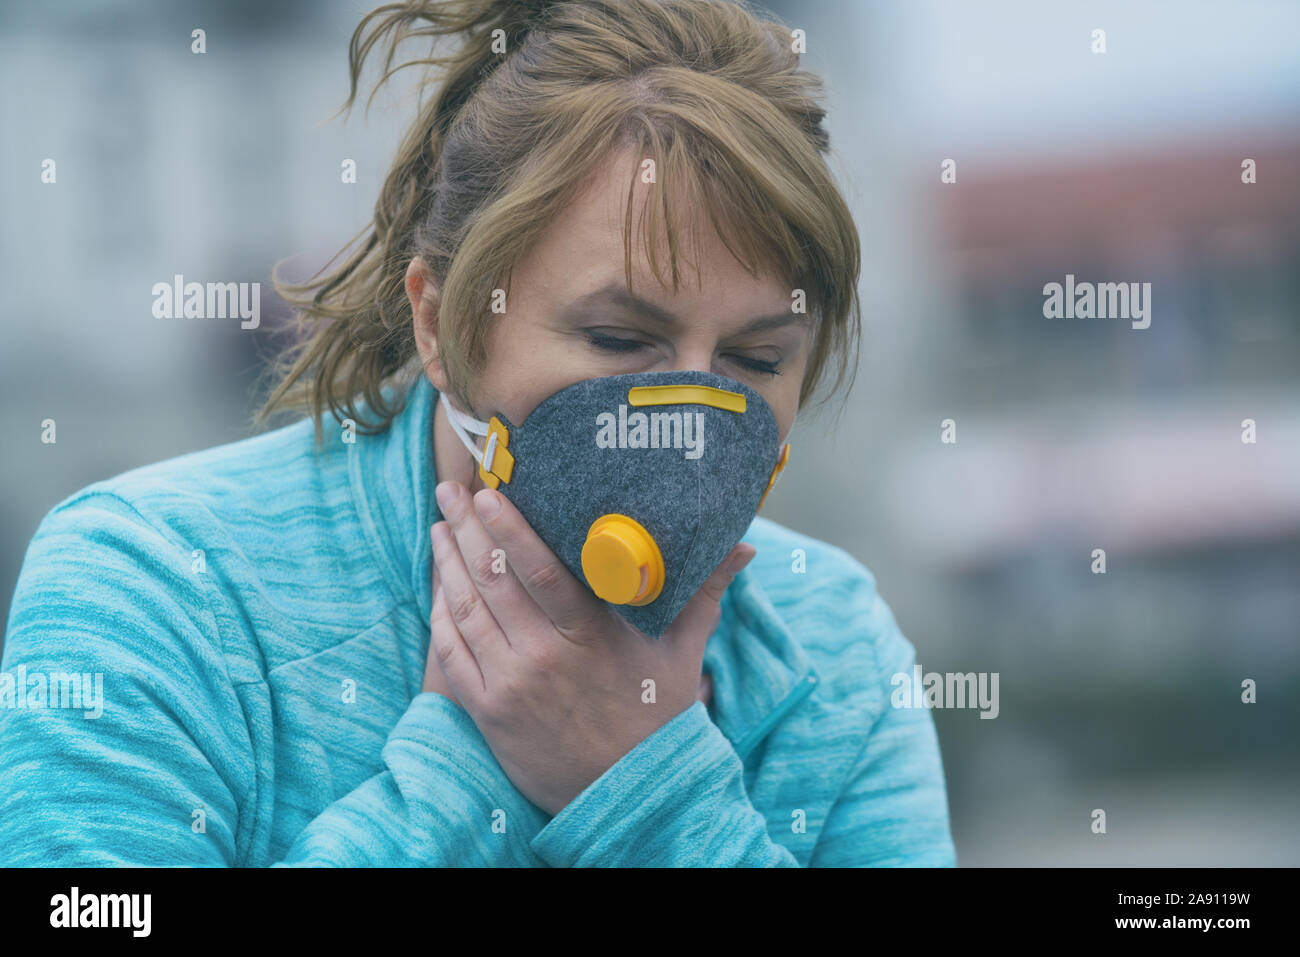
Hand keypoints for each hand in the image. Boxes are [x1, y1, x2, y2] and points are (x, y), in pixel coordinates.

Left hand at [424, 480, 754, 816]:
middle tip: (450, 490)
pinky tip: (438, 586)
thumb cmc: (656, 717)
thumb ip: (703, 593)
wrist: (628, 796)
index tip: (488, 492)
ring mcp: (511, 685)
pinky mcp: (488, 713)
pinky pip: (451, 655)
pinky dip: (440, 615)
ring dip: (447, 563)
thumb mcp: (682, 653)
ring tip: (440, 527)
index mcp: (590, 636)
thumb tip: (743, 547)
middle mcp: (544, 657)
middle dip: (465, 529)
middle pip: (493, 579)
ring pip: (465, 611)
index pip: (541, 569)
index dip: (510, 528)